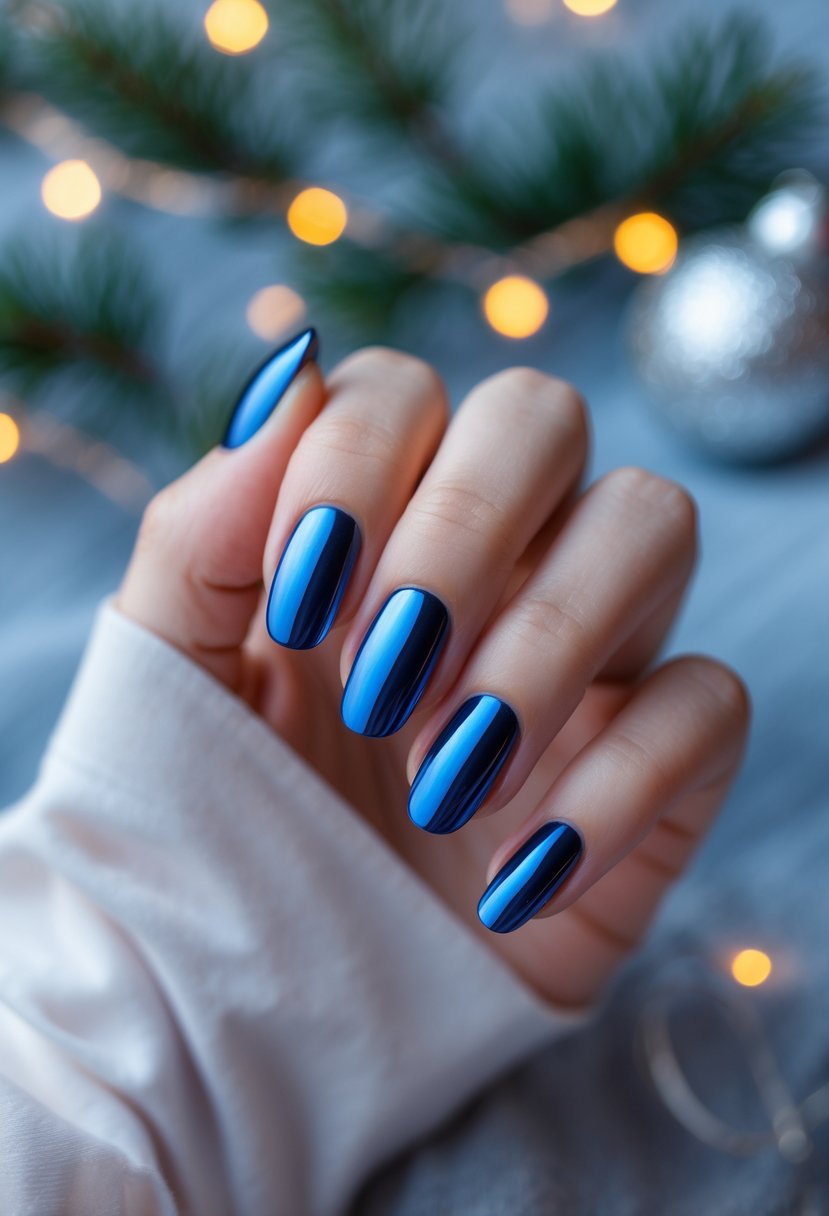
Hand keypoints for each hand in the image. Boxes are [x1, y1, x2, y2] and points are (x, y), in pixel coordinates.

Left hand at [117, 334, 749, 1007]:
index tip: (299, 601)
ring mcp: (588, 648)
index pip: (402, 389)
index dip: (355, 464)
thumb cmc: (222, 824)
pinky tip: (519, 871)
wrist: (278, 1005)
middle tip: (378, 674)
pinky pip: (711, 704)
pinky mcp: (664, 760)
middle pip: (544, 415)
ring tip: (439, 774)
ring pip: (655, 522)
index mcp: (371, 518)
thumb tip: (290, 375)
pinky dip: (618, 784)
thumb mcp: (172, 682)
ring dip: (545, 639)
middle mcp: (493, 556)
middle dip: (461, 528)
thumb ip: (200, 530)